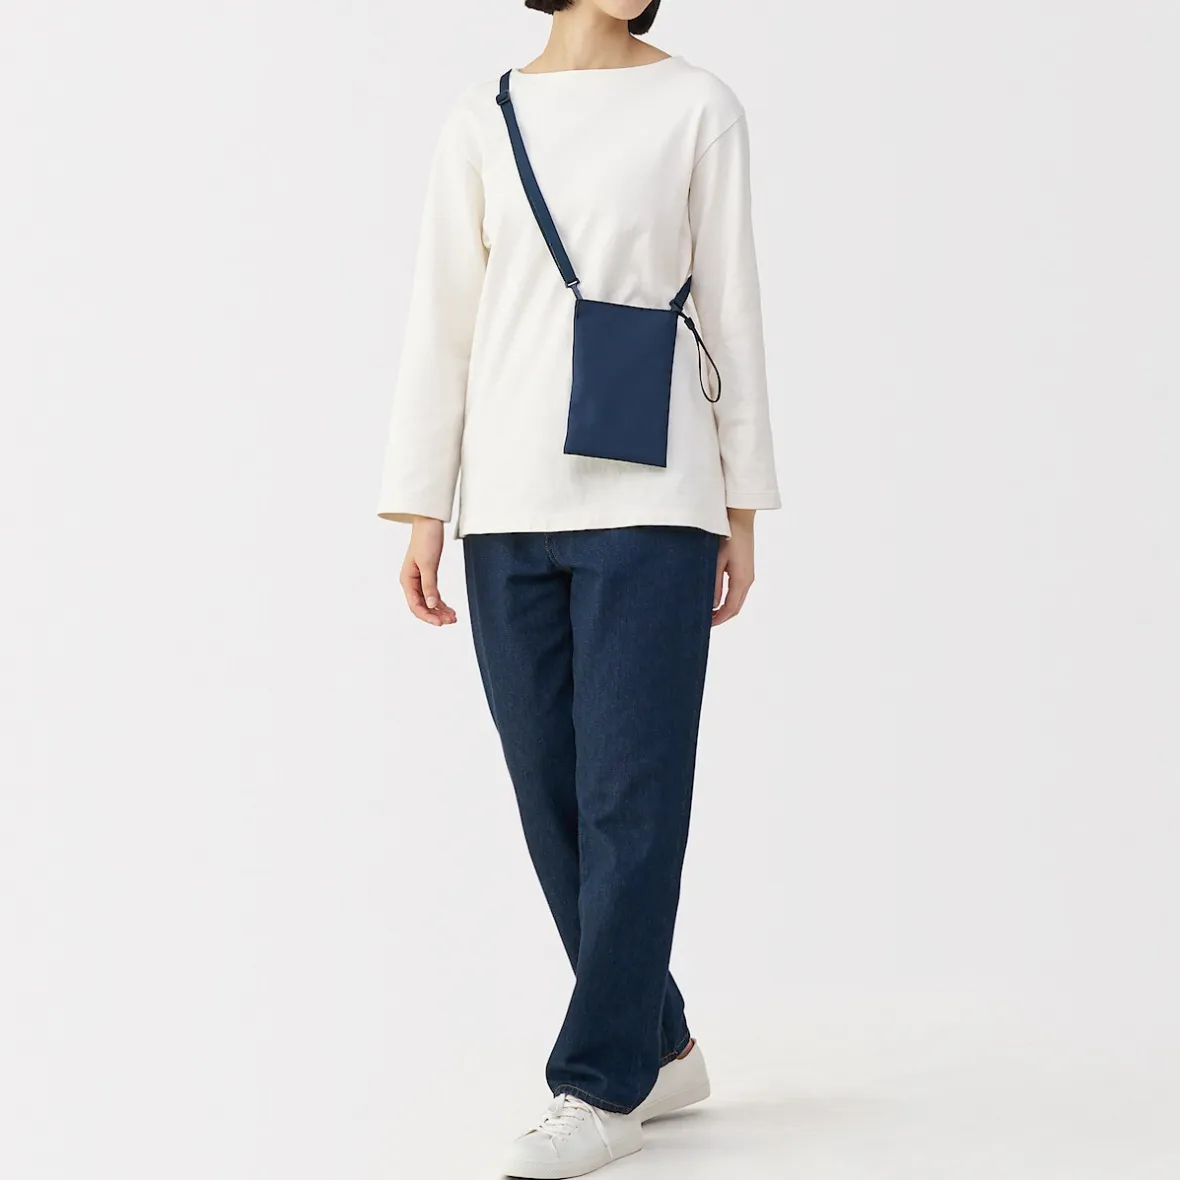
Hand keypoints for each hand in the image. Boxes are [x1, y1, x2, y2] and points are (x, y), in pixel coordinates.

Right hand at [399, 517, 457, 626]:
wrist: (429, 522)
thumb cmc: (426, 539)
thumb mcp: (428, 564)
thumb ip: (429, 585)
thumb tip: (432, 604)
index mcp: (407, 580)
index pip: (416, 606)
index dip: (428, 616)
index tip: (441, 623)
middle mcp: (411, 582)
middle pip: (422, 606)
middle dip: (436, 615)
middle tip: (451, 621)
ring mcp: (419, 579)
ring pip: (429, 602)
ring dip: (440, 611)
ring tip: (453, 618)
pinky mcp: (428, 575)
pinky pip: (433, 594)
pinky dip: (441, 602)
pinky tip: (450, 609)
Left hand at [713, 509, 755, 625]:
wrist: (739, 517)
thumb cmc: (727, 535)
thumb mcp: (716, 560)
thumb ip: (714, 583)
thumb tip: (711, 604)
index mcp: (741, 580)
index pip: (731, 608)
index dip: (718, 619)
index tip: (706, 625)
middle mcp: (747, 579)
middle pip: (736, 607)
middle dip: (721, 617)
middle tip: (705, 622)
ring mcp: (748, 574)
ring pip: (737, 599)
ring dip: (724, 608)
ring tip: (708, 612)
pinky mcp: (744, 568)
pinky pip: (737, 590)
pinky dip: (727, 598)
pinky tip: (715, 597)